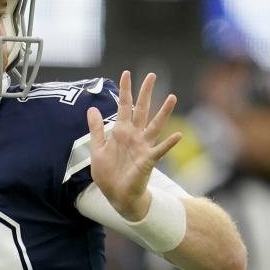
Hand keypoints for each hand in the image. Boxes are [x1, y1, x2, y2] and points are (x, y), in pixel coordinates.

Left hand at [87, 71, 181, 220]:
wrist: (116, 195)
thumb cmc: (108, 173)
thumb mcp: (97, 148)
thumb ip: (96, 129)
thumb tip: (92, 109)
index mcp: (121, 132)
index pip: (123, 106)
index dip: (124, 90)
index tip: (126, 73)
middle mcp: (134, 136)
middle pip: (141, 110)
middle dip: (145, 93)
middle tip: (151, 75)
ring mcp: (143, 147)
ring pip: (154, 125)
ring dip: (163, 112)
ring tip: (172, 97)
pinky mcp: (148, 160)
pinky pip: (159, 150)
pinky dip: (168, 143)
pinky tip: (177, 135)